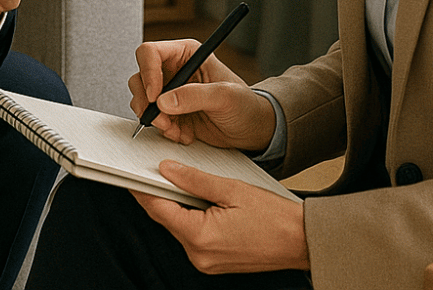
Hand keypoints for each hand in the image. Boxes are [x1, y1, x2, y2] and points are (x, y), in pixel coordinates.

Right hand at [129, 40, 275, 152]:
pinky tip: (184, 133)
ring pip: (142, 99)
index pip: (151, 53)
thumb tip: (164, 101)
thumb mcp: (225, 96)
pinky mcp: (169, 111)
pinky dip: (164, 130)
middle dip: (147, 102)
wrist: (251, 130)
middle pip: (140, 77)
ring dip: (155, 119)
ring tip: (177, 129)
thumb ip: (195, 95)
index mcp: (186, 54)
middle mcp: (174, 70)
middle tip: (162, 119)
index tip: (154, 96)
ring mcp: (169, 92)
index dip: (147, 73)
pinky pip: (153, 119)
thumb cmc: (246, 105)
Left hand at [133, 164, 308, 273]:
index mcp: (201, 237)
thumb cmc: (275, 217)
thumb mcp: (232, 189)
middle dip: (159, 195)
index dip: (142, 189)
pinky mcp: (214, 262)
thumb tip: (167, 170)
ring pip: (179, 227)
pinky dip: (190, 218)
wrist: (302, 241)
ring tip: (178, 181)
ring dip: (176, 206)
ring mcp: (206, 262)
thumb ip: (195, 180)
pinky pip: (193, 236)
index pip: (158, 209)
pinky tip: (196, 201)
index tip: (130, 173)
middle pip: (167, 219)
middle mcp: (199, 255)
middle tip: (152, 170)